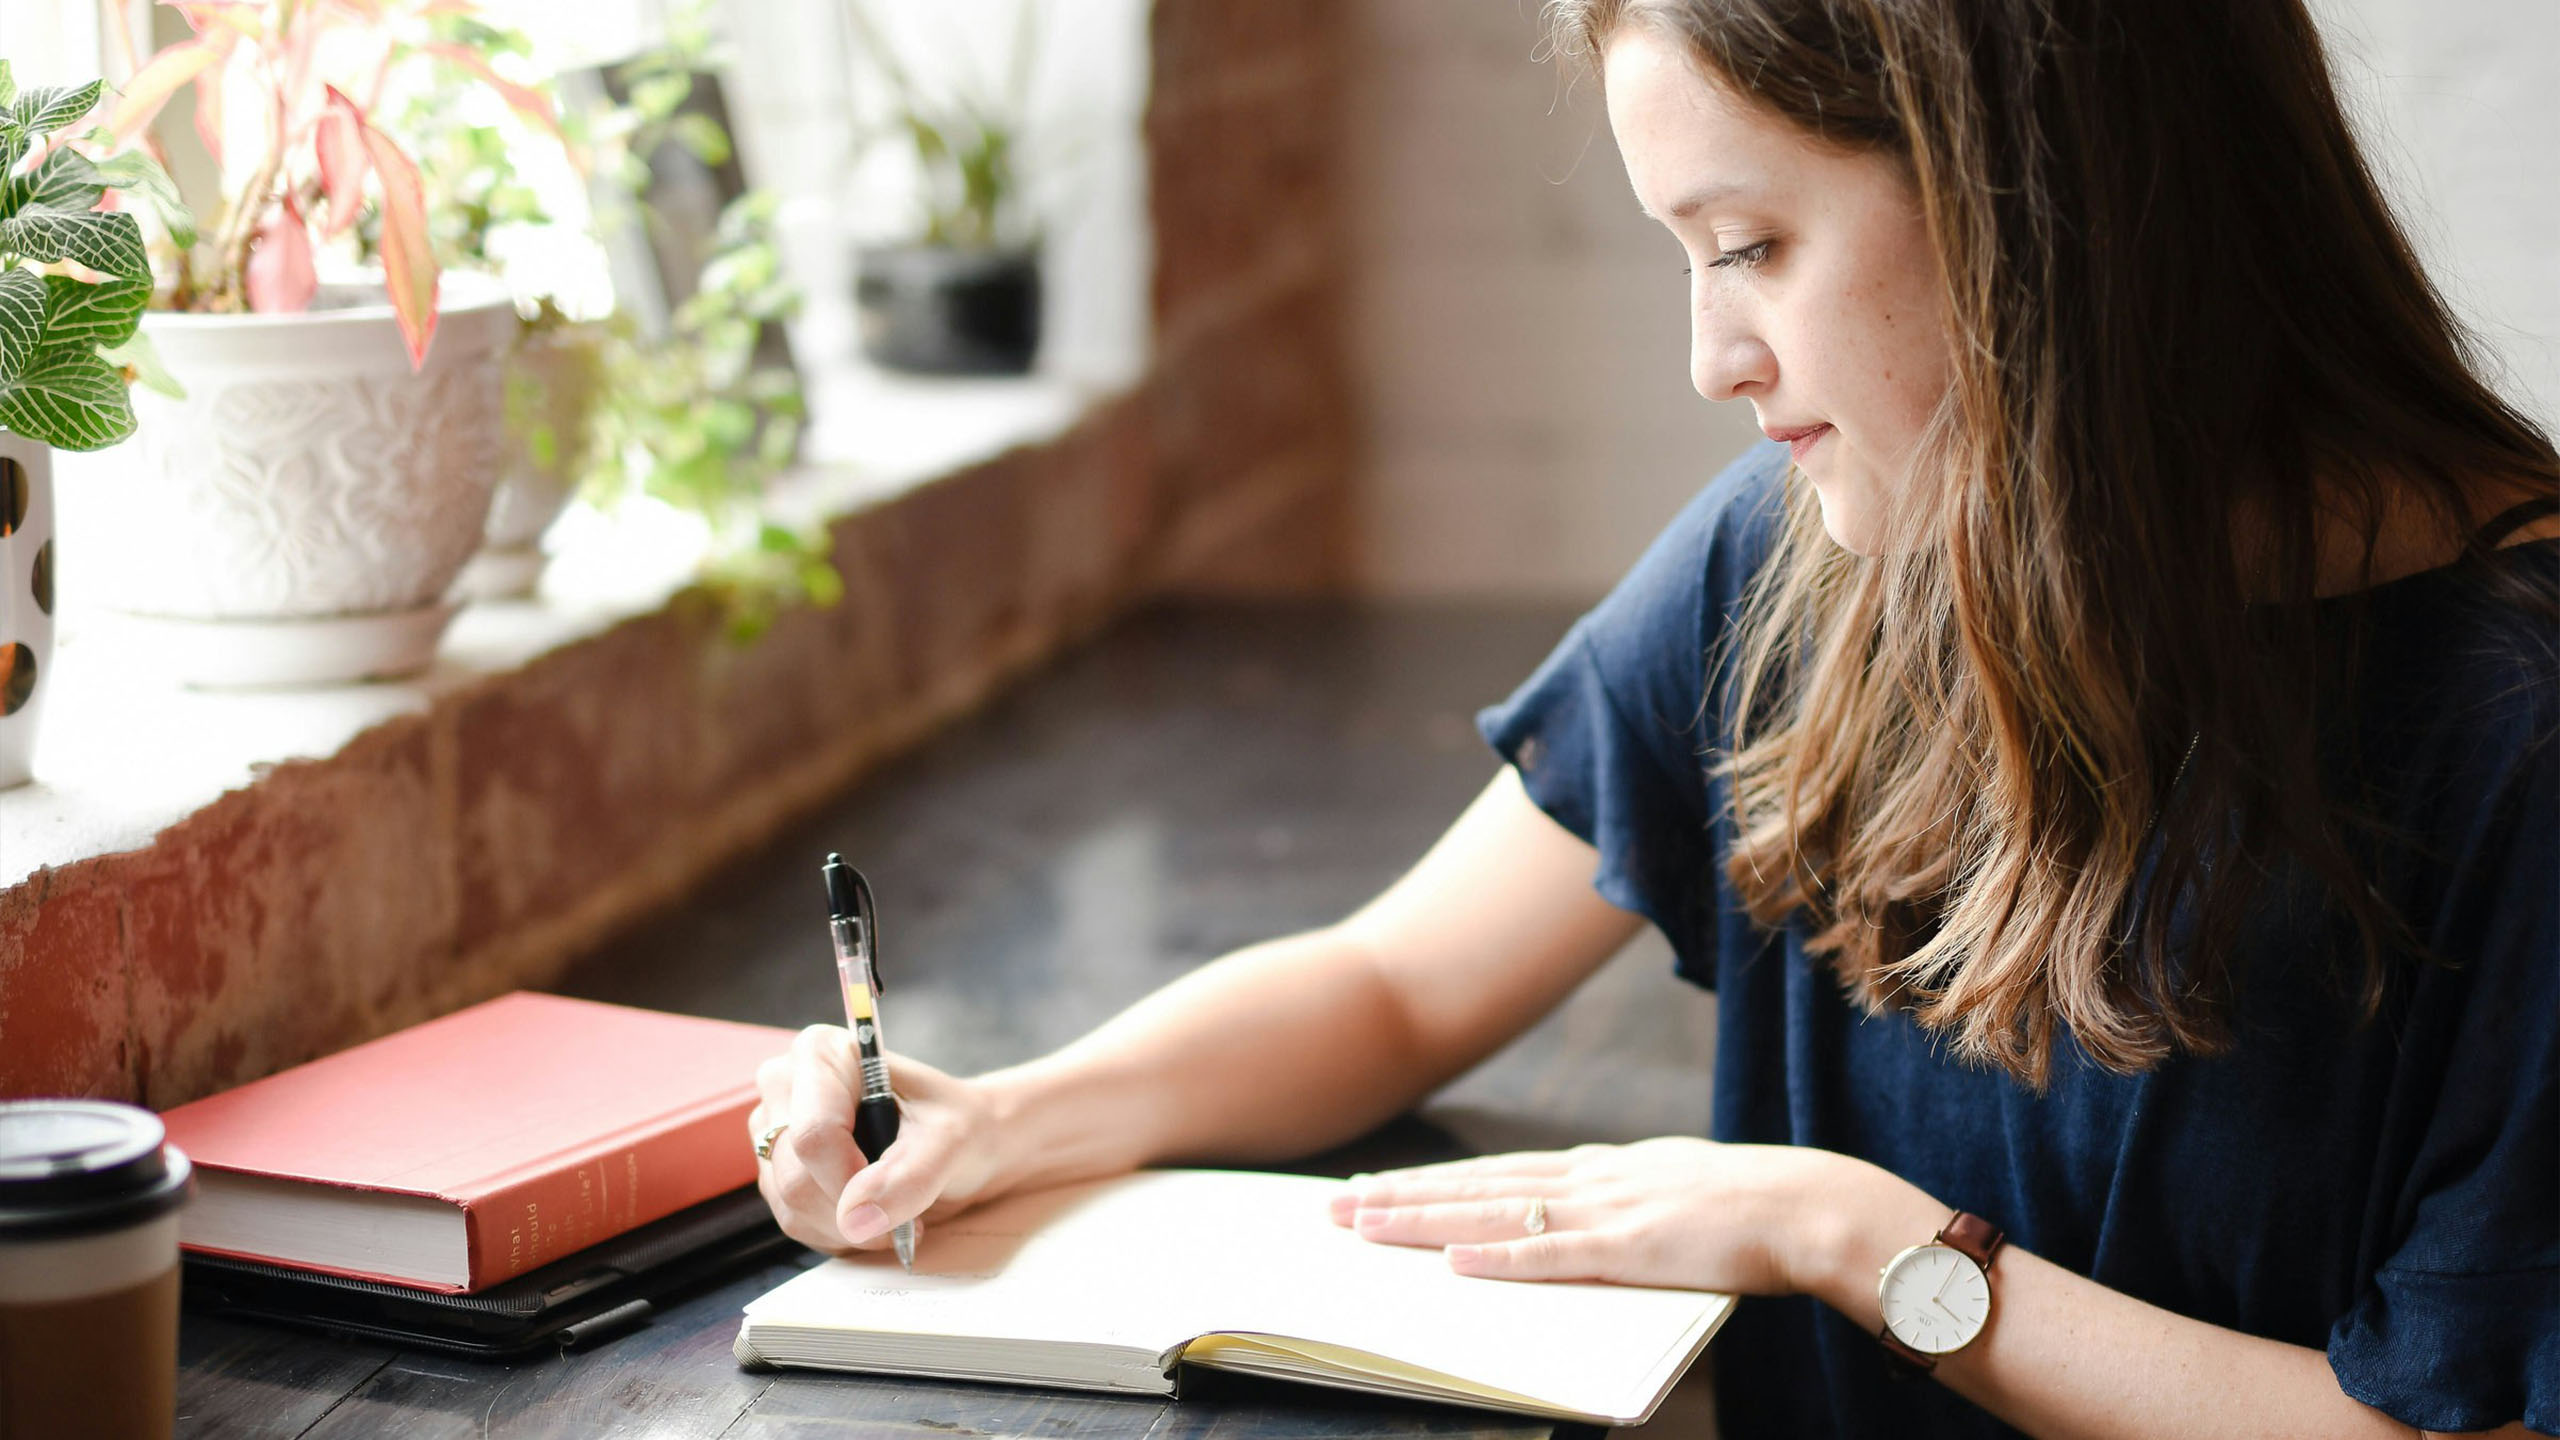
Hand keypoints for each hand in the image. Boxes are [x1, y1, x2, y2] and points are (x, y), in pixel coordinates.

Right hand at [748, 1024, 1005, 1255]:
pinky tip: (872, 1213)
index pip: (813, 1134)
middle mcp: (786, 1085)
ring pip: (792, 1207)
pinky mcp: (777, 1171)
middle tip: (908, 1207)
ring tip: (895, 1208)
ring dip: (850, 1227)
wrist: (965, 1144)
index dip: (850, 1179)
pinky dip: (839, 1232)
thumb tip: (855, 1218)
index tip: (896, 1194)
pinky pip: (795, 1222)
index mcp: (822, 1054)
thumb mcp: (952, 1141)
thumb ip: (909, 1176)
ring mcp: (775, 1131)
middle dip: (855, 1209)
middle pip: (796, 1177)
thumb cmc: (959, 1125)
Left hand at [1327, 1137, 1908, 1295]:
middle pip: (1476, 1185)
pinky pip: (1551, 1255)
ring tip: (1365, 1226)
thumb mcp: (1671, 1192)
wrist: (1810, 1206)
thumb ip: (1622, 1203)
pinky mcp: (1630, 1248)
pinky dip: (1498, 1256)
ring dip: (1426, 1220)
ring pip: (1495, 1212)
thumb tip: (1581, 1216)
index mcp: (1601, 1168)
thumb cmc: (1750, 1210)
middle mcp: (1591, 1179)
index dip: (1432, 1181)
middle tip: (1334, 1207)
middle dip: (1401, 1196)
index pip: (1496, 1171)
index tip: (1375, 1188)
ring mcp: (1607, 1211)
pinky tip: (1452, 1259)